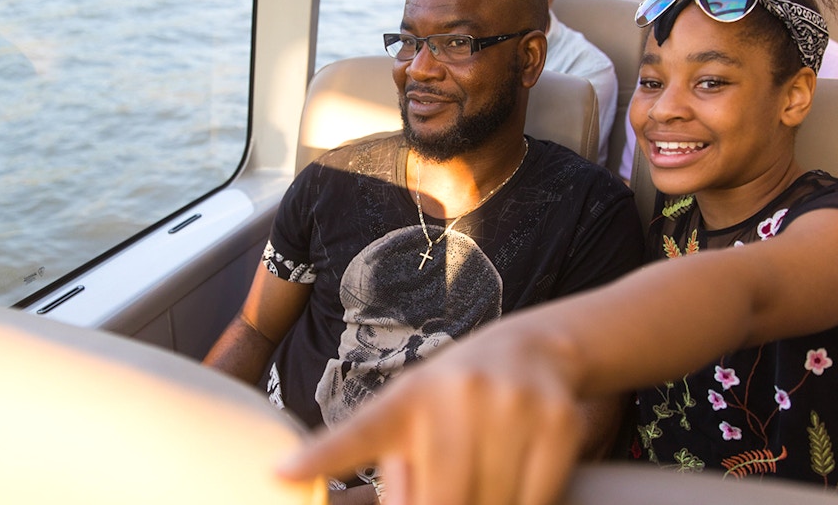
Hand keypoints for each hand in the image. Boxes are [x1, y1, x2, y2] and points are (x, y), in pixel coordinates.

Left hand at [277, 319, 585, 504]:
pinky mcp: (556, 423)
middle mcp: (455, 396)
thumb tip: (410, 501)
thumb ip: (401, 466)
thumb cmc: (457, 399)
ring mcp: (510, 406)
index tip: (281, 473)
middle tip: (447, 488)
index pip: (359, 434)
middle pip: (444, 501)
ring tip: (486, 479)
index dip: (321, 458)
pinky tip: (519, 481)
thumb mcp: (417, 418)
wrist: (534, 349)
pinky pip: (539, 500)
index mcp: (407, 398)